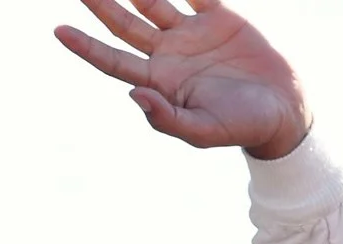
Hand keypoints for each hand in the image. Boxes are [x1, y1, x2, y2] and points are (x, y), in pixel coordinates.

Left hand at [55, 0, 312, 158]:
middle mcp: (169, 54)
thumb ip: (166, 118)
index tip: (58, 29)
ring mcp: (192, 33)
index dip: (85, 46)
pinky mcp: (219, 16)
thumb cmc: (239, 127)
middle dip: (100, 4)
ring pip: (153, 0)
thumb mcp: (202, 131)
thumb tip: (132, 95)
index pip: (112, 60)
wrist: (283, 110)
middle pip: (124, 24)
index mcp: (159, 81)